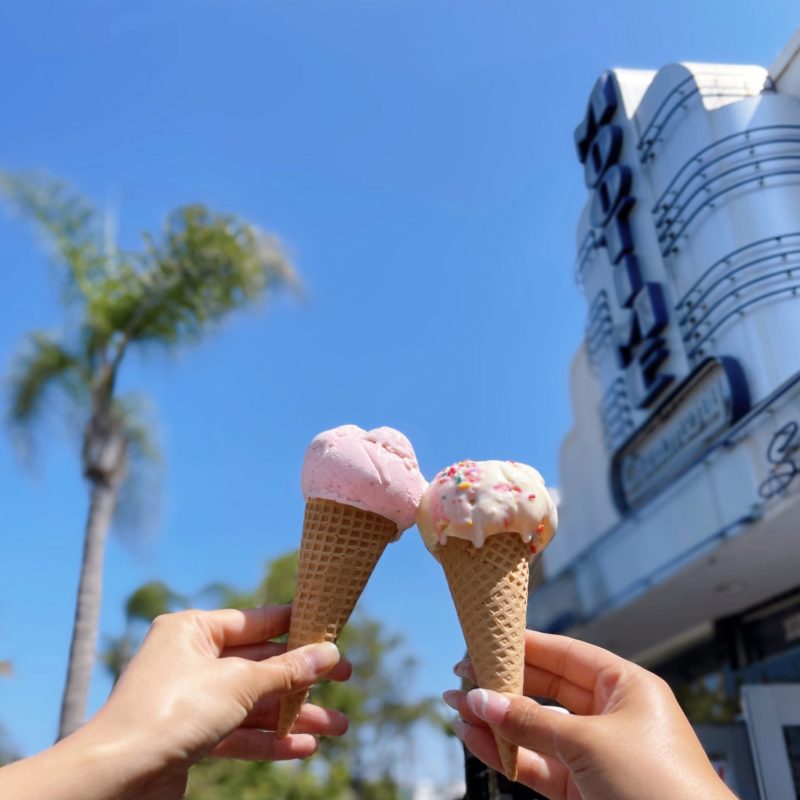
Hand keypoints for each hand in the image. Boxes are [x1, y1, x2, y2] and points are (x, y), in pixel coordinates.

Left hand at [1, 605, 350, 799]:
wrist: (116, 779)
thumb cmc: (171, 713)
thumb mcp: (238, 684)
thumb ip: (286, 670)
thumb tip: (329, 653)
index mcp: (194, 630)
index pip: (258, 621)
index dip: (297, 626)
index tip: (333, 631)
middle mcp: (191, 659)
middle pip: (260, 664)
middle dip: (303, 679)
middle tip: (347, 680)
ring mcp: (190, 699)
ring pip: (254, 702)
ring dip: (294, 715)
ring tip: (338, 727)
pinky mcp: (190, 736)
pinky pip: (238, 732)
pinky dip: (269, 739)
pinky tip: (304, 747)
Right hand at [444, 630, 735, 799]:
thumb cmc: (660, 789)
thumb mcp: (590, 744)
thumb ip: (531, 721)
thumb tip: (481, 700)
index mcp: (627, 688)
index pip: (566, 655)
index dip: (524, 646)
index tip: (486, 640)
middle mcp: (610, 716)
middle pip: (546, 689)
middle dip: (503, 684)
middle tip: (462, 676)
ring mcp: (595, 755)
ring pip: (536, 729)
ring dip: (497, 721)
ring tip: (457, 709)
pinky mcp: (582, 789)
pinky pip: (536, 763)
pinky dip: (505, 753)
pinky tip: (475, 740)